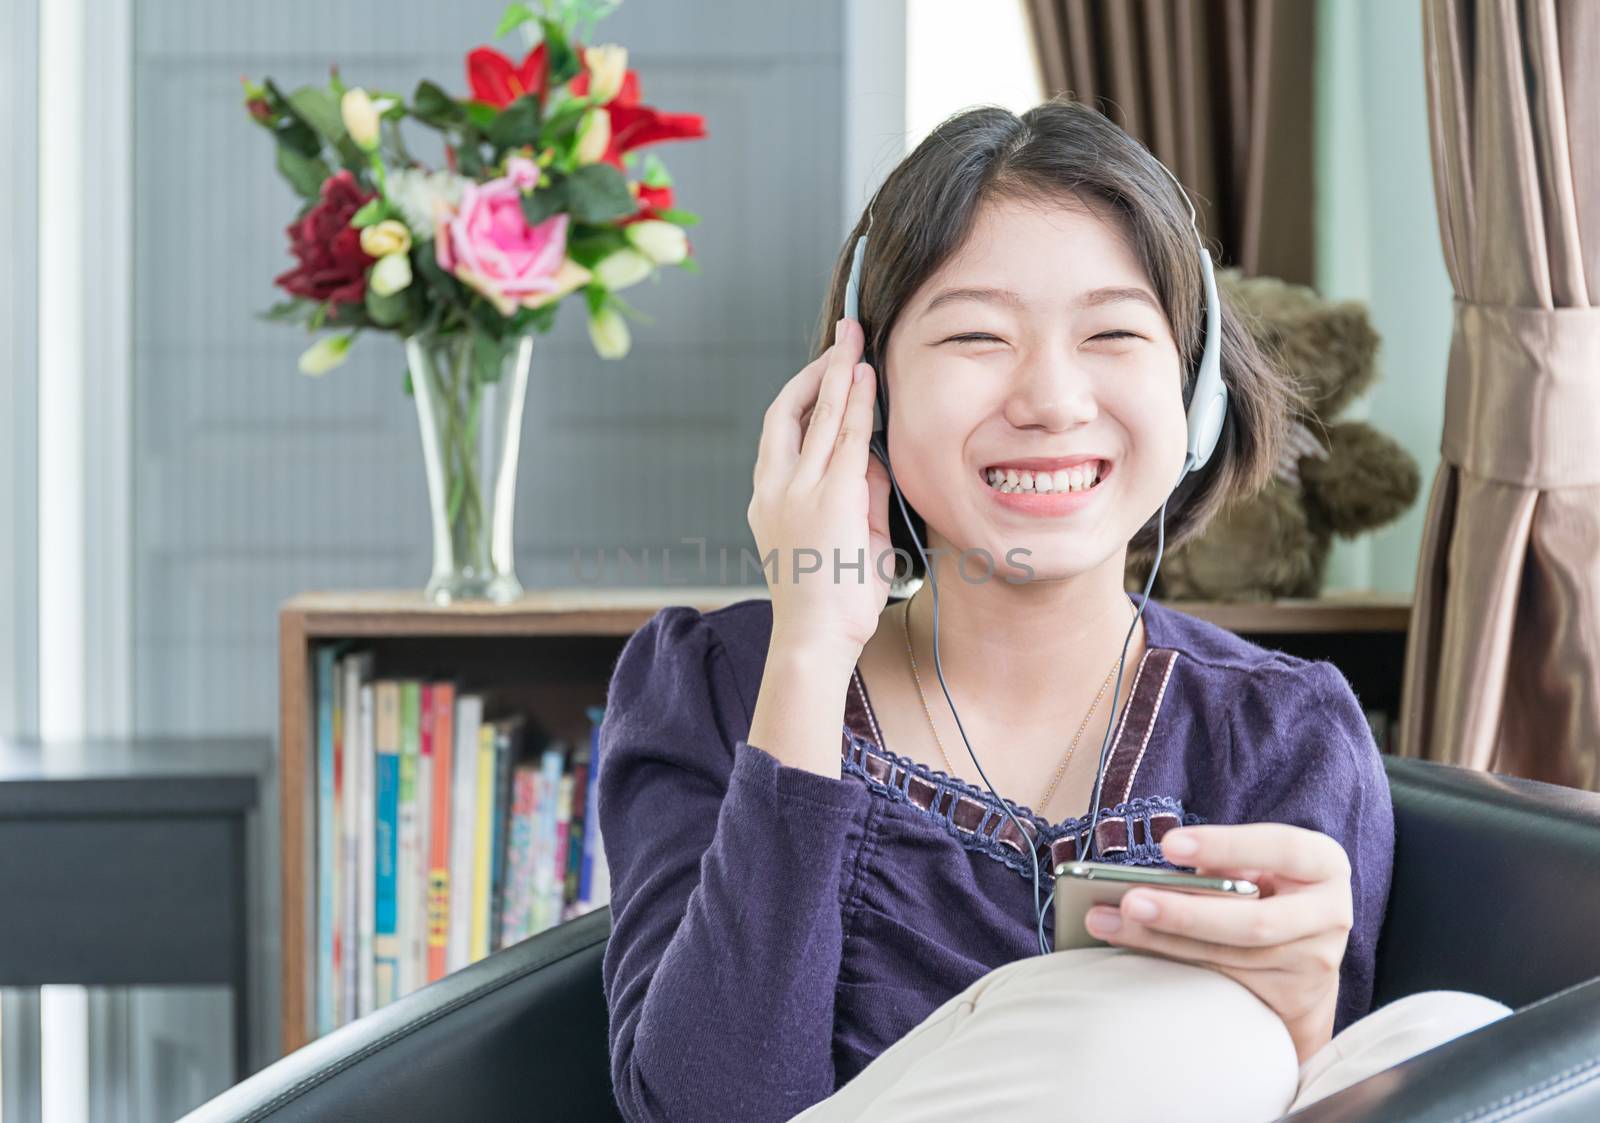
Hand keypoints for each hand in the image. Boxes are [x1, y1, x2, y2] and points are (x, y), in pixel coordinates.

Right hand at [748, 316, 892, 660]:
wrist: (814, 641)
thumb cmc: (833, 602)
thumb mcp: (847, 539)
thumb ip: (860, 495)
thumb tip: (875, 456)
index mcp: (770, 499)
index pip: (783, 433)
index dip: (805, 394)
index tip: (828, 369)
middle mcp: (774, 489)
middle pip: (788, 410)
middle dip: (817, 369)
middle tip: (841, 336)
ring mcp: (797, 492)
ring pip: (816, 415)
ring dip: (837, 372)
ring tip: (854, 338)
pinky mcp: (827, 499)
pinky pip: (841, 438)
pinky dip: (854, 403)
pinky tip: (865, 375)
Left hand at [1083, 823, 1353, 1063]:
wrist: (1309, 955)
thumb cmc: (1268, 888)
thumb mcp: (1259, 863)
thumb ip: (1225, 864)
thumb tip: (1161, 879)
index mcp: (1324, 864)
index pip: (1281, 848)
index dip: (1225, 846)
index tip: (1168, 845)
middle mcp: (1330, 914)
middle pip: (1254, 922)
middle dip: (1185, 914)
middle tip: (1128, 901)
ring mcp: (1314, 963)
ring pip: (1230, 957)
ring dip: (1161, 942)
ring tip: (1107, 923)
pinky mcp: (1292, 998)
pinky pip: (1223, 983)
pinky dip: (1173, 964)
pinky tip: (1130, 950)